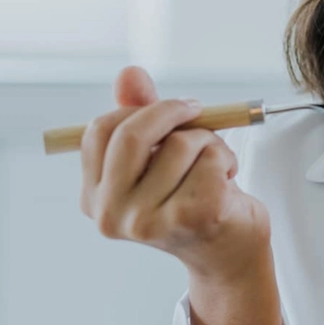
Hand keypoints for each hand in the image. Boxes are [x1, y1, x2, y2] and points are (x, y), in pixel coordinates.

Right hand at [79, 66, 271, 282]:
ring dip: (208, 141)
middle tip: (197, 110)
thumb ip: (140, 114)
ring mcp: (148, 222)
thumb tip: (129, 73)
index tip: (176, 108)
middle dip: (171, 111)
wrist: (229, 252)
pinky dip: (226, 158)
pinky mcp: (190, 218)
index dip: (142, 109)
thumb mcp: (160, 154)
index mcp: (95, 198)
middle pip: (131, 135)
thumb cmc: (192, 196)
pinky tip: (226, 181)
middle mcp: (112, 216)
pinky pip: (210, 158)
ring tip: (213, 165)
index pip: (101, 130)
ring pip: (179, 144)